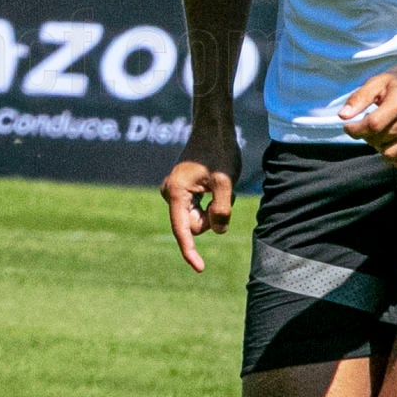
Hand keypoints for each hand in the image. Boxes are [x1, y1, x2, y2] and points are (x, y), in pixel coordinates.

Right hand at [162, 132, 240, 271]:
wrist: (213, 128)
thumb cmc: (219, 151)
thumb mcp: (225, 182)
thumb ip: (221, 210)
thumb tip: (217, 232)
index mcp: (176, 193)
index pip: (182, 230)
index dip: (191, 251)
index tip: (200, 268)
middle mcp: (170, 194)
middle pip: (193, 225)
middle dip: (211, 218)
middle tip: (222, 192)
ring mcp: (175, 193)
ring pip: (198, 218)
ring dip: (213, 209)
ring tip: (219, 185)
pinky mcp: (182, 191)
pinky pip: (198, 209)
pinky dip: (211, 203)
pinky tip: (215, 184)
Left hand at [338, 55, 396, 169]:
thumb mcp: (381, 80)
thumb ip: (360, 98)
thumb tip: (342, 116)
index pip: (372, 125)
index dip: (354, 129)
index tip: (349, 126)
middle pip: (379, 140)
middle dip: (366, 135)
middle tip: (369, 124)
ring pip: (389, 155)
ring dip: (379, 146)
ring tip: (382, 132)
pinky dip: (394, 157)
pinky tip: (392, 142)